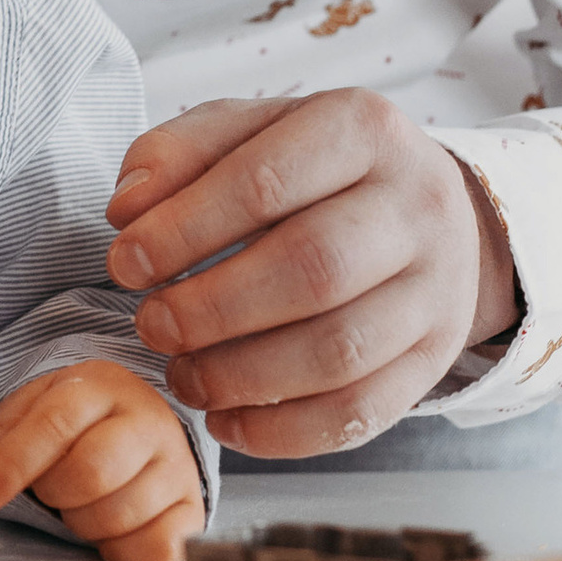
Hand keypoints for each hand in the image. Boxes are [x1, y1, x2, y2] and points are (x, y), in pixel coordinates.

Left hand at [0, 361, 205, 560]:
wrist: (141, 421)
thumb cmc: (78, 422)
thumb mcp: (31, 411)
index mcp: (100, 387)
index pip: (54, 424)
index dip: (12, 465)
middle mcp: (148, 421)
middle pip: (92, 472)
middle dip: (54, 494)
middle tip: (50, 492)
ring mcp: (178, 465)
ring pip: (119, 516)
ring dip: (82, 524)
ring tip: (81, 504)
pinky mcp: (194, 507)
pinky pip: (156, 548)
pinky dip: (120, 551)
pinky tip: (109, 531)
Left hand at [103, 95, 517, 460]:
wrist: (433, 212)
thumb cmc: (316, 171)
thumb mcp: (250, 131)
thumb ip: (178, 153)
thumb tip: (127, 210)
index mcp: (362, 129)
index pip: (265, 181)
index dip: (184, 229)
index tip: (125, 263)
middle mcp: (415, 205)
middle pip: (311, 269)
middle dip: (212, 309)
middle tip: (151, 325)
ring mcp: (436, 288)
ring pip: (340, 351)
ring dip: (242, 377)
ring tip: (182, 376)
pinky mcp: (436, 357)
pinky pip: (364, 411)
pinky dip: (284, 431)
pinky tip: (227, 422)